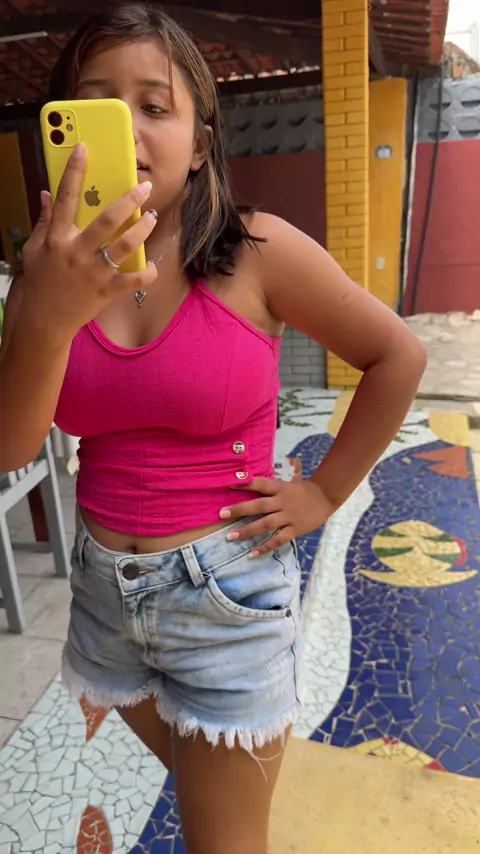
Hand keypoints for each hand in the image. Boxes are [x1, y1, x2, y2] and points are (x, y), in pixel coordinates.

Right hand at [20, 142, 157, 339]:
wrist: (46, 320)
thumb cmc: (42, 281)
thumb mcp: (35, 249)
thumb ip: (44, 221)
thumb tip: (47, 194)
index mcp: (57, 237)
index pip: (66, 198)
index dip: (74, 171)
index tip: (85, 148)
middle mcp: (77, 252)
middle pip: (106, 221)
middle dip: (128, 201)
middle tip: (144, 187)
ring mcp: (93, 272)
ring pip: (124, 246)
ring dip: (142, 230)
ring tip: (152, 217)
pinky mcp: (106, 291)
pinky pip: (132, 281)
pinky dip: (146, 273)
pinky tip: (153, 265)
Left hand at [219, 478, 336, 556]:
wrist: (325, 497)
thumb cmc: (301, 491)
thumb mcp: (285, 485)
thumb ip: (269, 489)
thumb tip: (245, 486)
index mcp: (279, 488)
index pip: (260, 484)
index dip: (245, 483)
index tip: (228, 483)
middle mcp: (282, 502)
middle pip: (259, 505)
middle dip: (240, 509)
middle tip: (222, 513)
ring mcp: (289, 516)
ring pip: (266, 524)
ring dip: (248, 530)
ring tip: (231, 536)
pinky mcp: (295, 529)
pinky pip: (279, 539)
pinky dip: (265, 547)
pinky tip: (252, 553)